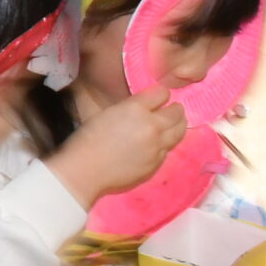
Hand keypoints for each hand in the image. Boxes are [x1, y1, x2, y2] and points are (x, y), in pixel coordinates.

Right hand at [46, 84, 183, 208]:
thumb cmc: (87, 139)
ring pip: (179, 132)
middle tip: (172, 110)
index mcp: (136, 109)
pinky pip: (168, 149)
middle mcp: (152, 126)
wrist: (86, 171)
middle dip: (175, 109)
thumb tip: (147, 109)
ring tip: (173, 125)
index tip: (159, 97)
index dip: (161, 94)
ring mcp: (157, 146)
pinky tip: (156, 145)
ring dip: (177, 126)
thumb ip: (131, 110)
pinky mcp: (157, 163)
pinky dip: (165, 144)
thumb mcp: (108, 114)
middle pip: (177, 113)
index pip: (162, 94)